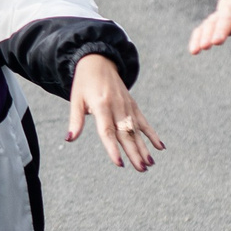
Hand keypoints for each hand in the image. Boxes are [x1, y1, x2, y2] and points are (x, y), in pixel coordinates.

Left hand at [66, 53, 160, 170]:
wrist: (98, 61)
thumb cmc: (84, 83)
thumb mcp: (76, 100)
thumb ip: (75, 120)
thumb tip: (69, 139)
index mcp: (101, 105)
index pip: (107, 131)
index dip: (113, 148)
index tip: (119, 163)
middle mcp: (117, 106)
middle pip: (126, 134)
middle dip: (134, 153)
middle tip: (141, 169)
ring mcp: (127, 106)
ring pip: (137, 130)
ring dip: (144, 148)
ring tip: (150, 164)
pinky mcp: (133, 105)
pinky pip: (144, 122)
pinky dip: (152, 134)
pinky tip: (160, 147)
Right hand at [189, 0, 230, 58]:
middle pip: (226, 20)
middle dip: (221, 30)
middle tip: (216, 42)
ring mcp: (218, 15)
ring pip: (211, 23)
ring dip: (206, 35)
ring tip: (203, 48)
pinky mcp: (208, 22)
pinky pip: (200, 29)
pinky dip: (196, 39)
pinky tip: (194, 51)